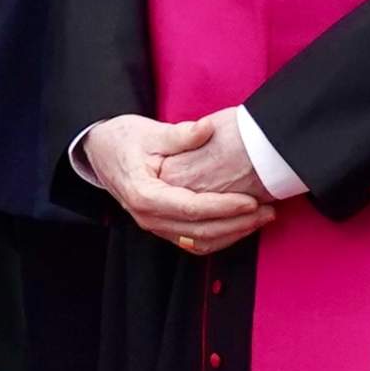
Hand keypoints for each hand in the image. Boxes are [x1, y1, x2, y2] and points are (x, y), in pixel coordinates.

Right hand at [84, 115, 276, 255]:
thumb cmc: (125, 139)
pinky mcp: (162, 226)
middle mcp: (148, 216)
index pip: (190, 208)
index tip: (251, 201)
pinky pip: (193, 241)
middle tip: (268, 211)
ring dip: (232, 234)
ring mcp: (154, 225)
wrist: (101, 151)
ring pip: (198, 242)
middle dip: (237, 224)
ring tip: (262, 218)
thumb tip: (206, 129)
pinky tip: (243, 225)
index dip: (223, 207)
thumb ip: (180, 134)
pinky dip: (220, 238)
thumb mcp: (150, 131)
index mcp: (144, 194)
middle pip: (198, 231)